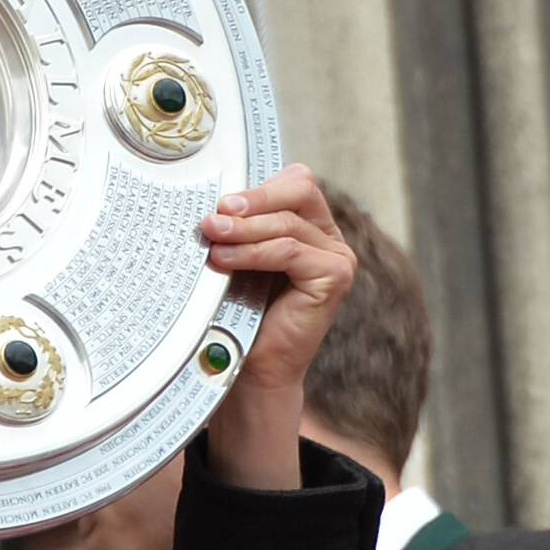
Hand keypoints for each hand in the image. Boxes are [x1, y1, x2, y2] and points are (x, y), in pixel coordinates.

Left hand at [198, 166, 355, 489]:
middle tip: (214, 214)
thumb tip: (211, 198)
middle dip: (253, 199)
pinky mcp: (336, 277)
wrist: (249, 367)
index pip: (294, 181)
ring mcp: (338, 257)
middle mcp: (330, 238)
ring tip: (210, 237)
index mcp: (311, 225)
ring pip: (288, 224)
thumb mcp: (238, 255)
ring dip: (244, 230)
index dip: (258, 186)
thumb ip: (238, 225)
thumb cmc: (239, 311)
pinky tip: (224, 260)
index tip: (220, 200)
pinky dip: (254, 253)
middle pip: (300, 189)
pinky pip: (290, 251)